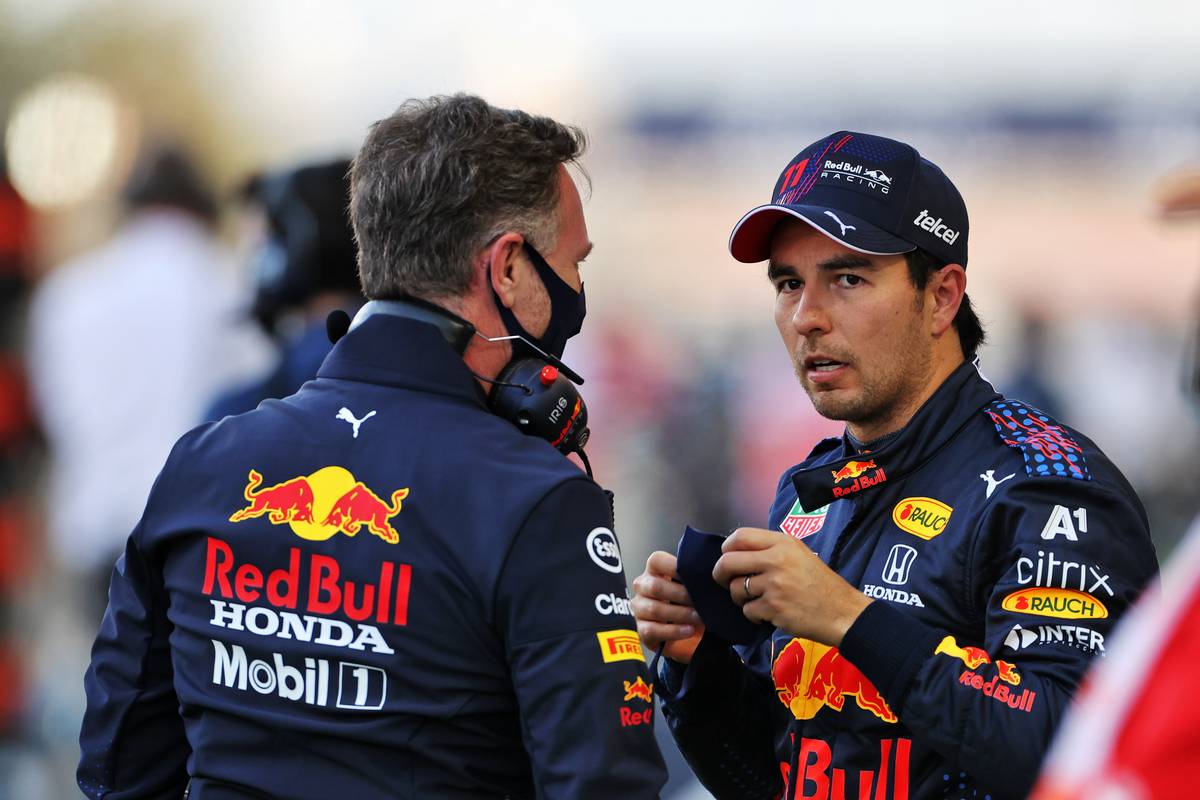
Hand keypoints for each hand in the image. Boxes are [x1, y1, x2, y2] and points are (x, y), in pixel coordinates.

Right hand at [630, 551, 704, 663]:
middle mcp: (642, 587)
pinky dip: (674, 631)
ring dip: (680, 614)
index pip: (656, 561)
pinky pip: (653, 630)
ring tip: (698, 617)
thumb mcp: (688, 584)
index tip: (694, 575)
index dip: (674, 566)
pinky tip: (688, 630)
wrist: (681, 627)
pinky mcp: (641, 629)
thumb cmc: (684, 600)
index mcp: (653, 570)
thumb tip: (710, 573)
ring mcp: (639, 608)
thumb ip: (693, 576)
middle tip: (700, 601)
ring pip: (654, 609)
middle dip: (681, 595)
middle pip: (655, 587)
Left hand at [713, 528, 871, 646]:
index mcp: (783, 543)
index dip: (727, 548)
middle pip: (728, 561)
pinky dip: (754, 614)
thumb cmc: (821, 584)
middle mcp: (776, 560)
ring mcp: (774, 584)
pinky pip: (747, 610)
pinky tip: (769, 613)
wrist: (843, 612)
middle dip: (720, 573)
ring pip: (735, 588)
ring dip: (741, 597)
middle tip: (724, 581)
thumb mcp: (799, 554)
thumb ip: (771, 550)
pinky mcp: (773, 607)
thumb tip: (736, 554)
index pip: (740, 536)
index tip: (727, 558)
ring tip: (758, 599)